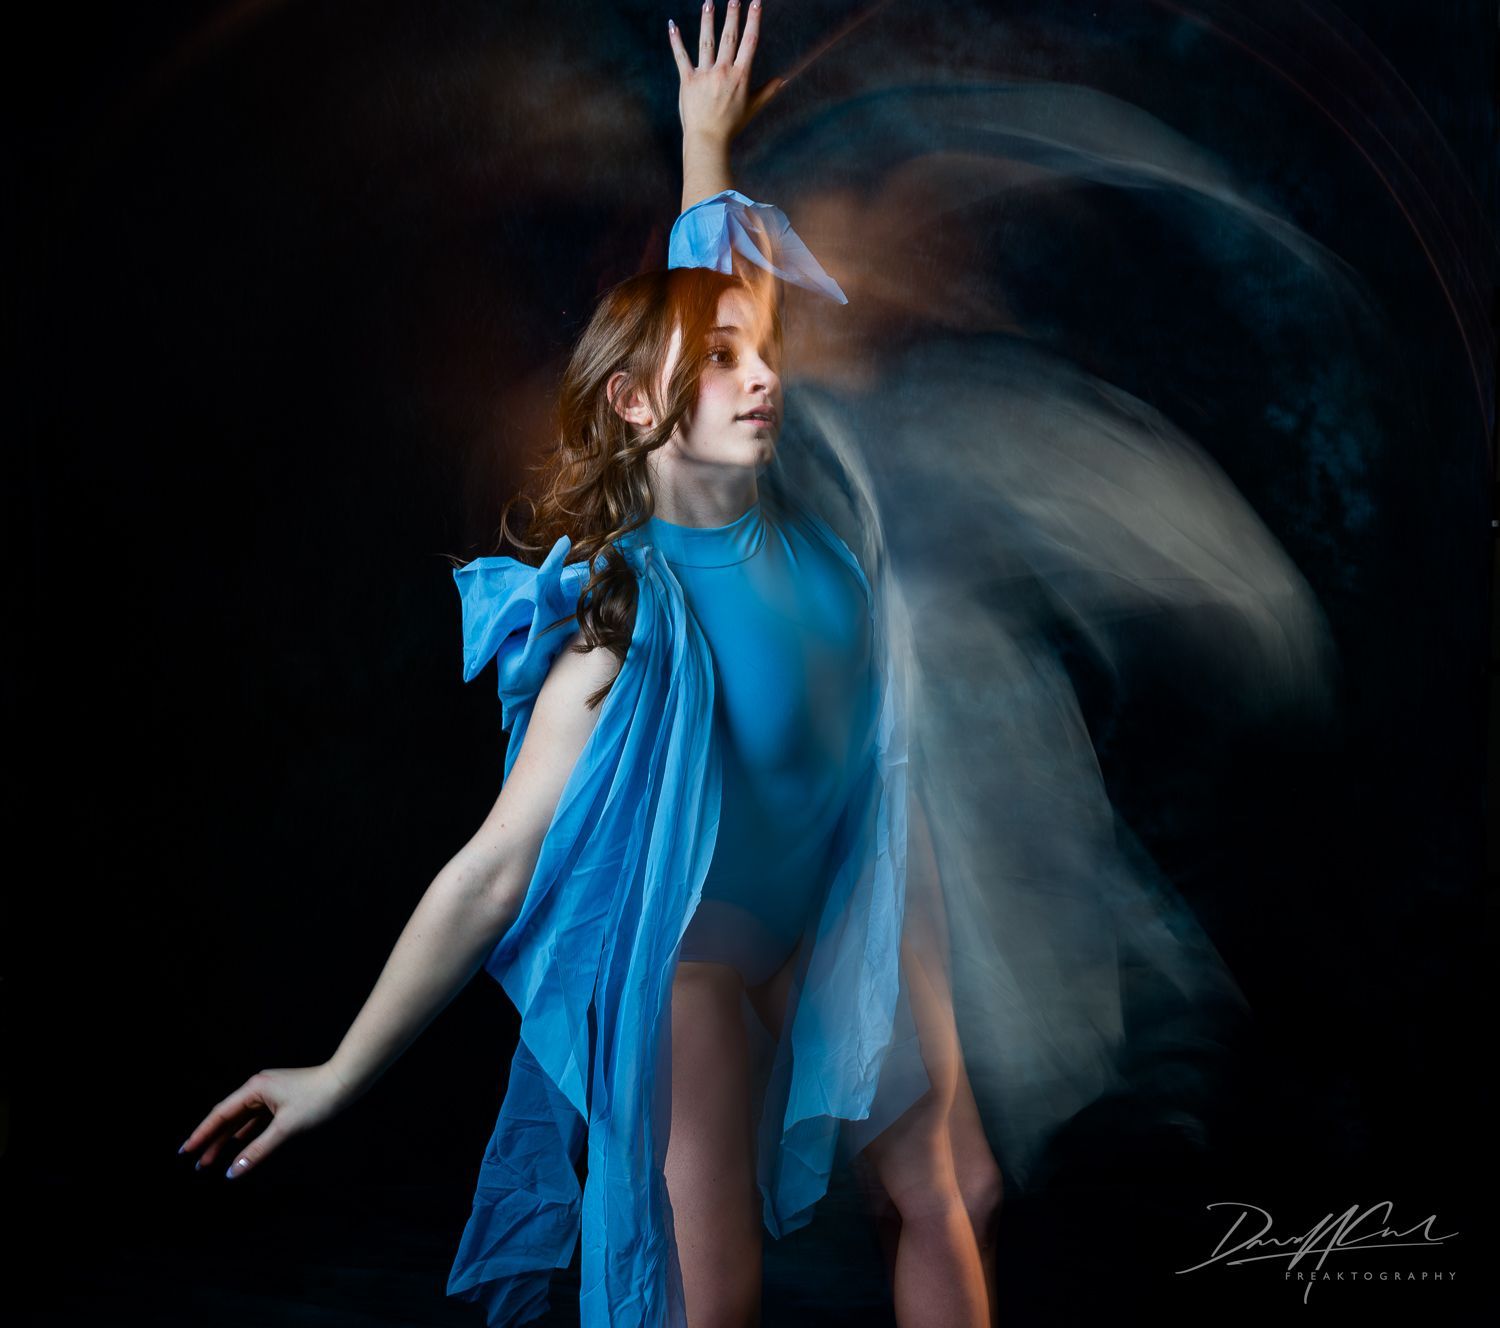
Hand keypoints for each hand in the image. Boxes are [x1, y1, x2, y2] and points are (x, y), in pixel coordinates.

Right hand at [177, 1062, 356, 1178]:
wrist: (346, 1081)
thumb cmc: (318, 1100)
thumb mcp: (286, 1128)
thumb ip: (258, 1150)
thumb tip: (234, 1171)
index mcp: (255, 1088)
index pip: (220, 1114)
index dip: (202, 1134)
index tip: (186, 1151)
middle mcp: (259, 1088)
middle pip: (228, 1117)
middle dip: (211, 1140)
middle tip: (196, 1163)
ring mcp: (270, 1093)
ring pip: (241, 1119)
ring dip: (227, 1138)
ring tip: (211, 1160)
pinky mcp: (281, 1099)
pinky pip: (256, 1118)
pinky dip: (245, 1133)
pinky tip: (237, 1144)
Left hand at [669, 0, 784, 144]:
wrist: (708, 140)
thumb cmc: (731, 126)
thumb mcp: (752, 108)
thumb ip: (767, 92)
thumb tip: (782, 81)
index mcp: (740, 76)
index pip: (749, 43)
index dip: (753, 21)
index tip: (755, 4)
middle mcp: (723, 72)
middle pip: (728, 37)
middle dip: (732, 15)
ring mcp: (704, 75)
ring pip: (706, 42)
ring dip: (708, 20)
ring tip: (709, 2)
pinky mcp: (687, 80)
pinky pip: (681, 57)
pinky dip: (676, 41)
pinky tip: (672, 25)